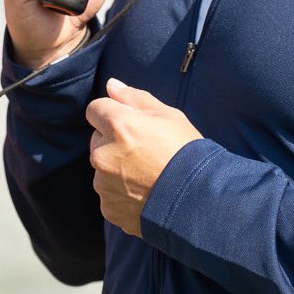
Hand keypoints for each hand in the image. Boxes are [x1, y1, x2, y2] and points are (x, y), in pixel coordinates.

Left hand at [86, 79, 201, 234]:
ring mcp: (103, 184)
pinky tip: (145, 193)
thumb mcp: (169, 116)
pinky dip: (121, 193)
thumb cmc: (187, 154)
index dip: (114, 114)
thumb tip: (111, 85)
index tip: (132, 125)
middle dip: (114, 142)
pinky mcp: (108, 208)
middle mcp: (103, 154)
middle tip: (145, 152)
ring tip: (148, 176)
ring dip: (116, 168)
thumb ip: (135, 98)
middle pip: (98, 139)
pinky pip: (109, 193)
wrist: (198, 201)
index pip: (95, 109)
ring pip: (102, 168)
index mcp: (118, 126)